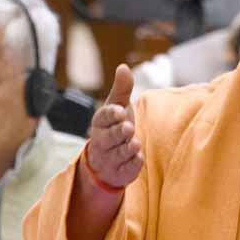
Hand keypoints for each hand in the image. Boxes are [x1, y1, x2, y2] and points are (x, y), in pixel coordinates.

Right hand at [85, 64, 143, 188]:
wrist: (107, 161)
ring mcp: (111, 158)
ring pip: (118, 153)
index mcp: (101, 123)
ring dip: (126, 149)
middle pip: (109, 137)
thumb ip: (122, 89)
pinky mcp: (121, 172)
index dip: (111, 114)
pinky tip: (138, 159)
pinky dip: (132, 165)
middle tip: (128, 127)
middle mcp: (103, 141)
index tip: (120, 110)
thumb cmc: (114, 128)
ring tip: (135, 143)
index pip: (103, 117)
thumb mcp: (118, 107)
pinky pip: (126, 169)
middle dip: (118, 132)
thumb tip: (123, 67)